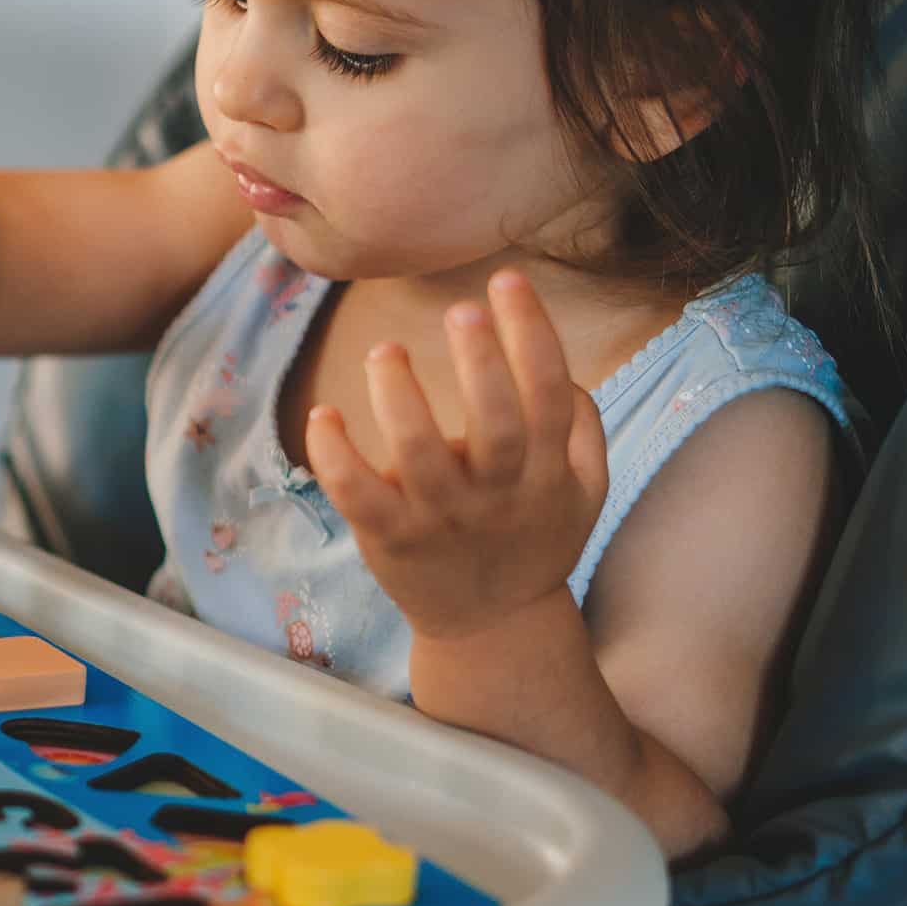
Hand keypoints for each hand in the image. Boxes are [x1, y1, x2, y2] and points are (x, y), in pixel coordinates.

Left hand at [303, 269, 606, 641]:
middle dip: (482, 363)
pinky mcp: (390, 539)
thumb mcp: (582, 493)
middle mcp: (497, 494)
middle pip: (496, 425)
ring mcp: (441, 519)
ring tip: (385, 351)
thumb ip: (583, 432)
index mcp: (544, 472)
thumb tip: (569, 372)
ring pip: (422, 457)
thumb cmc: (533, 538)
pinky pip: (359, 497)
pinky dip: (336, 458)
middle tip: (461, 308)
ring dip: (401, 400)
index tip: (507, 280)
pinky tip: (323, 416)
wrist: (492, 625)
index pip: (549, 395)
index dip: (533, 335)